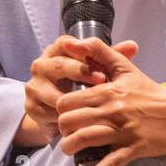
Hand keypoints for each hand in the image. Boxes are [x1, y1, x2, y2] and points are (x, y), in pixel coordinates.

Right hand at [17, 35, 137, 146]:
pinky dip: (64, 117)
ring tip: (91, 105)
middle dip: (80, 72)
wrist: (62, 115)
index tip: (101, 66)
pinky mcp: (32, 107)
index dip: (83, 52)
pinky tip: (79, 122)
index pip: (66, 44)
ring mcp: (34, 86)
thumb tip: (133, 45)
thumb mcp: (97, 70)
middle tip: (101, 81)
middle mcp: (41, 65)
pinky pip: (48, 112)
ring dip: (73, 99)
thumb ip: (111, 57)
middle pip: (58, 65)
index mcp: (56, 52)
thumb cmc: (80, 86)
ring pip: (52, 91)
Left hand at [53, 37, 165, 165]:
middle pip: (72, 122)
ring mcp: (123, 132)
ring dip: (70, 148)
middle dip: (62, 128)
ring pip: (85, 140)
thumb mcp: (124, 67)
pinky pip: (108, 164)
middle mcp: (113, 111)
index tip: (62, 111)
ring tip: (68, 148)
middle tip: (64, 130)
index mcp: (108, 91)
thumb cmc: (148, 91)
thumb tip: (74, 42)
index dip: (60, 108)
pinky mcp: (132, 149)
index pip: (69, 101)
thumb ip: (98, 51)